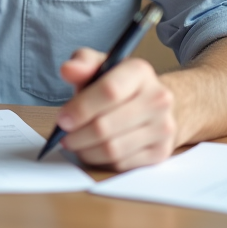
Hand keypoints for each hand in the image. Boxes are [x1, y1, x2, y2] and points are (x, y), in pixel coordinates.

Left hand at [54, 48, 177, 169]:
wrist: (152, 104)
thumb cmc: (119, 85)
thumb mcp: (100, 66)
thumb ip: (82, 63)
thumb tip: (67, 70)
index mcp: (140, 72)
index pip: (109, 92)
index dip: (81, 108)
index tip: (63, 119)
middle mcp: (158, 99)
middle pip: (105, 126)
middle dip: (77, 135)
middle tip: (64, 136)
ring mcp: (163, 127)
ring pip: (112, 149)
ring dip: (85, 150)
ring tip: (75, 144)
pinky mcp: (161, 152)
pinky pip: (121, 164)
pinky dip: (101, 161)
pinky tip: (93, 151)